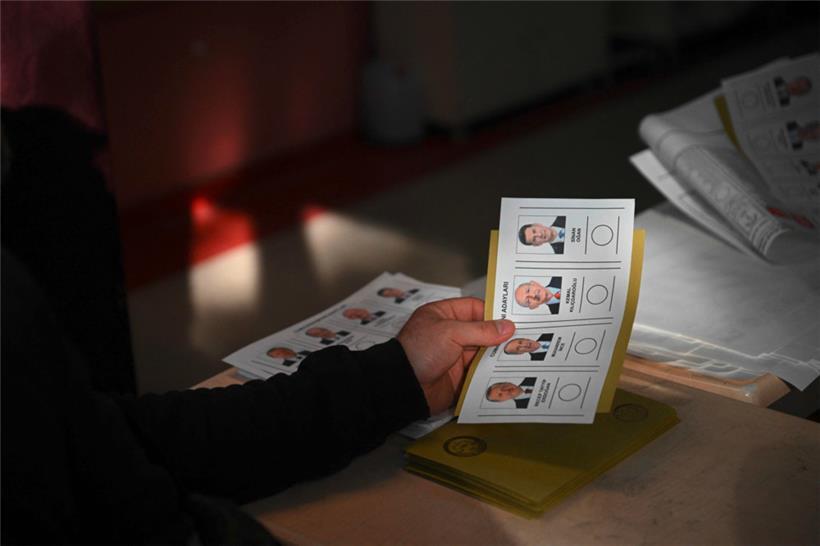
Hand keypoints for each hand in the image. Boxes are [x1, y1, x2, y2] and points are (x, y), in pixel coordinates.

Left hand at [397, 297, 514, 414]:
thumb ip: (481, 330)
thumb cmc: (421, 351)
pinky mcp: (460, 376)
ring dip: (500, 355)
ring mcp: (456, 355)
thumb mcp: (450, 333)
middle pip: (482, 331)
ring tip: (524, 355)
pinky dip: (494, 372)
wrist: (404, 386)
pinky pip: (481, 371)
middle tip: (526, 338)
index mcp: (443, 315)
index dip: (494, 313)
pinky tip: (511, 371)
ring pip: (484, 352)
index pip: (474, 308)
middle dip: (501, 336)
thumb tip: (508, 327)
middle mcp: (451, 333)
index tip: (515, 319)